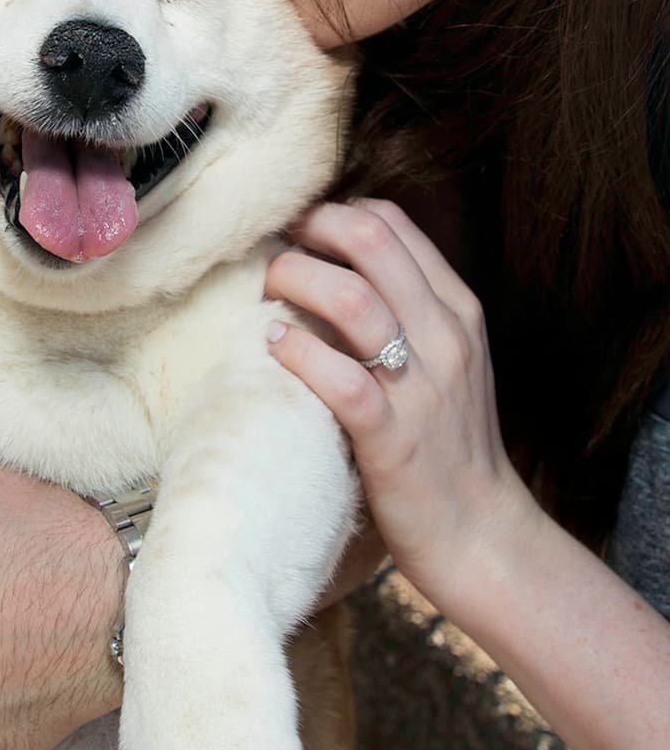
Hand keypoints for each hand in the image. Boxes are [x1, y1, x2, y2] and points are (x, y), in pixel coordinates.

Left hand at [263, 199, 537, 608]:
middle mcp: (444, 337)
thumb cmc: (448, 443)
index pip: (391, 225)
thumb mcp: (446, 359)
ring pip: (353, 300)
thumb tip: (336, 261)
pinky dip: (299, 352)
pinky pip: (341, 379)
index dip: (333, 214)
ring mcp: (421, 388)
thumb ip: (406, 308)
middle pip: (370, 243)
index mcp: (455, 310)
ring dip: (296, 281)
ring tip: (267, 294)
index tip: (297, 231)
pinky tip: (273, 345)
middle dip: (309, 231)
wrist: (482, 535)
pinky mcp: (392, 439)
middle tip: (274, 249)